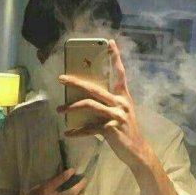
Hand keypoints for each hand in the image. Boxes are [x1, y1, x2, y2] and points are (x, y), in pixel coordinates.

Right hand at [5, 168, 86, 194]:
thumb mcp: (38, 186)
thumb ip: (51, 181)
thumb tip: (62, 170)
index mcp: (45, 190)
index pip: (59, 180)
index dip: (68, 174)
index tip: (74, 170)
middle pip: (71, 193)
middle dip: (80, 185)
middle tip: (84, 180)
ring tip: (84, 190)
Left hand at [57, 39, 149, 170]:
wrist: (137, 151)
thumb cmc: (126, 130)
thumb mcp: (121, 112)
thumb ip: (109, 103)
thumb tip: (87, 96)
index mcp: (123, 96)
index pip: (119, 73)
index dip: (115, 57)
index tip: (110, 43)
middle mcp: (120, 103)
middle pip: (94, 88)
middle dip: (76, 82)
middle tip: (61, 78)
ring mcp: (116, 115)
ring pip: (89, 105)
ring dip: (71, 107)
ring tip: (59, 110)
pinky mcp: (110, 129)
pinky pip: (89, 128)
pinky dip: (77, 131)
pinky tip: (68, 133)